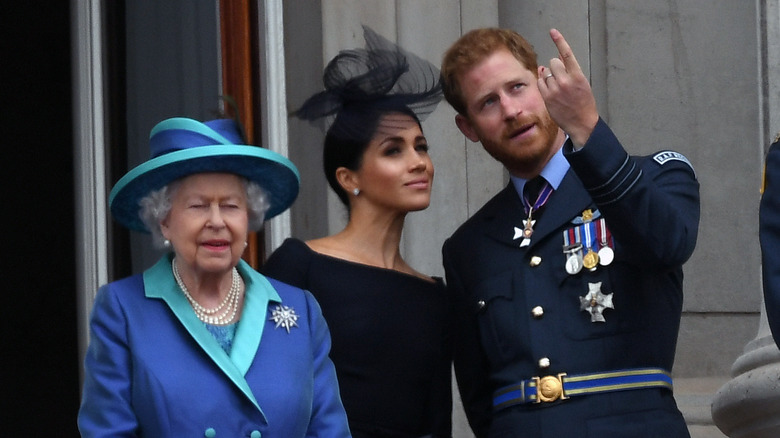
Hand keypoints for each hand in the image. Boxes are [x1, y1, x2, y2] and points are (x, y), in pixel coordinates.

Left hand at [537, 28, 598, 147]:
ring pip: (546, 73)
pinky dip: (543, 83)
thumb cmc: (583, 102)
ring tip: (557, 87)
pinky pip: (540, 82)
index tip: (553, 32)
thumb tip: (555, 58)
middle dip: (555, 67)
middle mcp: (565, 81)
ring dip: (549, 76)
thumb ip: (570, 70)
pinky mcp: (547, 97)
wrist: (582, 122)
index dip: (559, 41)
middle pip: (553, 63)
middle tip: (561, 78)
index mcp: (578, 76)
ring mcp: (555, 89)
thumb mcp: (582, 83)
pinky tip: (550, 89)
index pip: (567, 54)